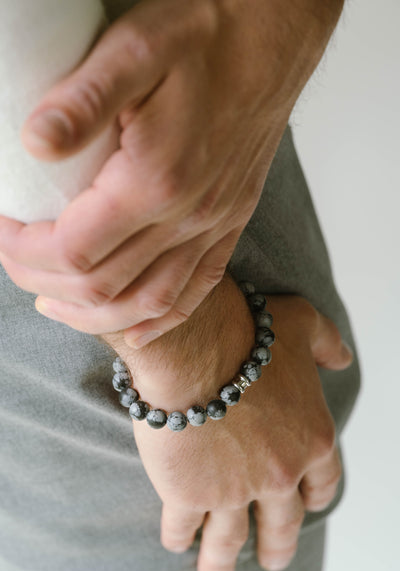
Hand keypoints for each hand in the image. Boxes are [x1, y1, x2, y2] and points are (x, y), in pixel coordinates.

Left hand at [0, 0, 343, 346]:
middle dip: (44, 282)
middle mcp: (188, 217)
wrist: (273, 39)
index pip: (73, 249)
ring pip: (146, 303)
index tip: (2, 229)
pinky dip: (160, 320)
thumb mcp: (135, 49)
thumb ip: (83, 101)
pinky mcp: (230, 224)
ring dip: (93, 315)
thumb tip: (34, 145)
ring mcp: (213, 226)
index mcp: (156, 182)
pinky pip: (196, 291)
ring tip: (56, 304)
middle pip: (102, 285)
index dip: (24, 251)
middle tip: (15, 261)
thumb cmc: (206, 38)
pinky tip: (135, 328)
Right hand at [103, 274, 352, 570]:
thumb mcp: (303, 324)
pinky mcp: (189, 494)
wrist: (196, 347)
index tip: (305, 505)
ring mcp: (234, 489)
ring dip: (221, 560)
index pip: (322, 483)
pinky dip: (178, 537)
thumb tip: (342, 358)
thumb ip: (327, 343)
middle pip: (282, 523)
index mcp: (312, 439)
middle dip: (276, 545)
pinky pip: (183, 525)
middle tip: (271, 558)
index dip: (313, 497)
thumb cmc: (247, 332)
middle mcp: (279, 474)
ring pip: (230, 538)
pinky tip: (175, 541)